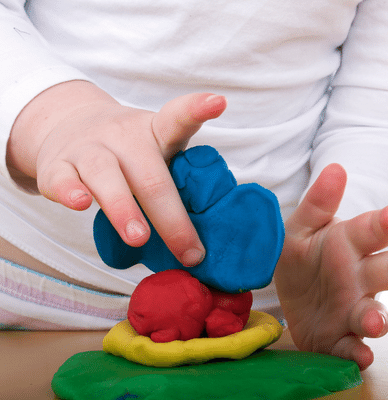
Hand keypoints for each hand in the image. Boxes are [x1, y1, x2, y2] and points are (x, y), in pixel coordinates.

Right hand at [7, 81, 226, 266]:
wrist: (68, 122)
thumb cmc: (128, 150)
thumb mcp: (154, 149)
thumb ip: (177, 180)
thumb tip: (199, 244)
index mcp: (154, 132)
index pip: (177, 118)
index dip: (197, 109)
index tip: (218, 103)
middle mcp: (121, 136)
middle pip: (150, 176)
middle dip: (170, 217)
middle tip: (189, 251)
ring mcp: (87, 149)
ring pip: (105, 176)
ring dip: (124, 209)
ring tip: (139, 238)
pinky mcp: (55, 166)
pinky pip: (61, 180)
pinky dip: (69, 193)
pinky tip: (80, 204)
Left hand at [274, 163, 387, 369]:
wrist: (294, 293)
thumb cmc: (305, 254)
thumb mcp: (302, 228)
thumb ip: (318, 203)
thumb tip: (336, 169)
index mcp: (351, 244)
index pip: (371, 231)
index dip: (382, 224)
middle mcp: (360, 277)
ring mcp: (352, 309)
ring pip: (373, 312)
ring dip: (378, 318)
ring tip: (377, 322)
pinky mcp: (339, 338)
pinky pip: (350, 347)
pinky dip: (356, 353)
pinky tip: (361, 357)